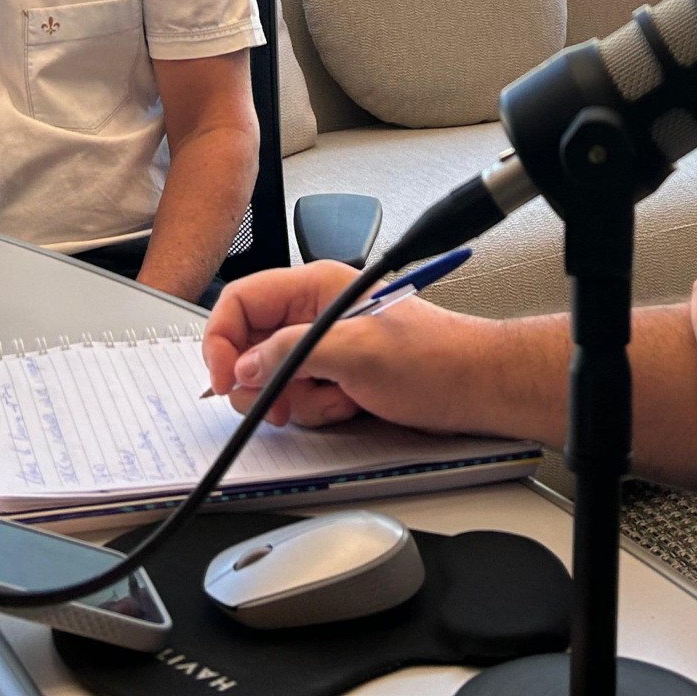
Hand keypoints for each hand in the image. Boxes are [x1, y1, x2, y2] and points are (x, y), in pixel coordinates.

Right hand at [201, 263, 487, 431]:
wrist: (474, 388)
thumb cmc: (433, 358)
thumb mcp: (356, 351)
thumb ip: (292, 353)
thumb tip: (244, 365)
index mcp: (315, 287)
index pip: (241, 302)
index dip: (222, 340)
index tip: (223, 380)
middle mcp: (314, 312)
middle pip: (250, 345)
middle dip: (263, 380)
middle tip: (282, 402)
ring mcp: (326, 345)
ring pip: (274, 378)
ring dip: (298, 400)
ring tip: (337, 398)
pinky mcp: (337, 375)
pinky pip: (301, 397)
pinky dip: (318, 409)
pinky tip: (350, 405)